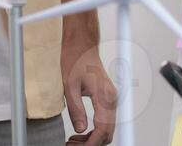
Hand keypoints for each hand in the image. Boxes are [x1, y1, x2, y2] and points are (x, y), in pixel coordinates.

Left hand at [60, 0, 116, 144]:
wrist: (81, 45)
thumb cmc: (75, 60)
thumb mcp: (69, 86)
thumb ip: (76, 110)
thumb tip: (80, 130)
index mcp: (104, 96)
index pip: (102, 129)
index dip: (91, 143)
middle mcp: (112, 99)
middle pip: (108, 132)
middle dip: (91, 143)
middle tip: (72, 145)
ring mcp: (111, 99)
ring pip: (107, 129)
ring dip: (93, 138)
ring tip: (74, 141)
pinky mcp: (108, 99)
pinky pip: (105, 121)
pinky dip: (95, 130)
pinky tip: (81, 132)